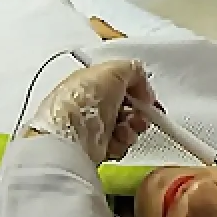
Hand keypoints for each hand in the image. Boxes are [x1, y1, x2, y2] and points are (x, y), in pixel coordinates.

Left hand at [26, 59, 155, 164]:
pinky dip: (122, 143)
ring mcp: (93, 126)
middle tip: (140, 115)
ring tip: (126, 130)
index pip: (122, 84)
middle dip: (139, 111)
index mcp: (92, 82)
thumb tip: (142, 83)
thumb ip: (133, 69)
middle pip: (127, 106)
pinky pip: (120, 144)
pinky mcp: (95, 147)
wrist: (69, 136)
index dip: (138, 90)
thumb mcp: (113, 71)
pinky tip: (117, 140)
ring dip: (133, 128)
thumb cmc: (84, 101)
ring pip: (127, 126)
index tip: (147, 98)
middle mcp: (92, 104)